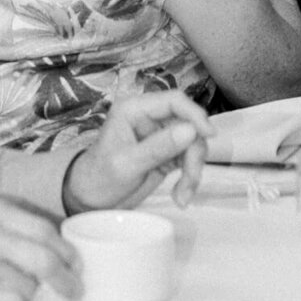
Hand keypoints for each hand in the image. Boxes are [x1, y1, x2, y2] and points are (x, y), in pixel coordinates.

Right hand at [0, 198, 78, 300]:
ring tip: (19, 288)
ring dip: (31, 291)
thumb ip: (3, 216)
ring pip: (29, 284)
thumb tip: (44, 232)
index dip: (63, 246)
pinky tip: (2, 298)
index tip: (73, 257)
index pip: (42, 226)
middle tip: (73, 285)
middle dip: (65, 275)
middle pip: (43, 256)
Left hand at [62, 91, 211, 213]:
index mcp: (135, 109)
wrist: (91, 199)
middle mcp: (150, 118)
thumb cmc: (100, 177)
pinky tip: (181, 196)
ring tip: (183, 196)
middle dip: (194, 152)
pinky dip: (189, 178)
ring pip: (192, 144)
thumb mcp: (128, 164)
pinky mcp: (167, 154)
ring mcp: (160, 136)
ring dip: (193, 170)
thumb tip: (191, 130)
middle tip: (191, 179)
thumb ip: (158, 147)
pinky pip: (188, 160)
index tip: (209, 135)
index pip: (173, 101)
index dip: (194, 114)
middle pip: (188, 124)